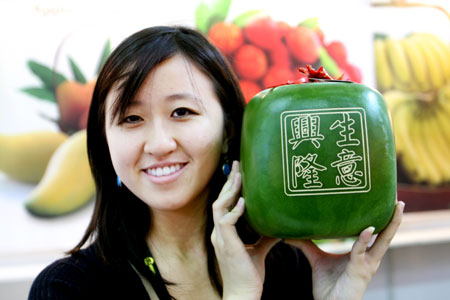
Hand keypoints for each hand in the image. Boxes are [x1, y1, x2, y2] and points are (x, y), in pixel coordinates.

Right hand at [211, 161, 279, 299]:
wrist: (243, 294)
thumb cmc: (249, 275)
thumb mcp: (259, 251)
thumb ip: (266, 236)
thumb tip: (279, 225)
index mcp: (224, 233)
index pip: (224, 204)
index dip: (230, 187)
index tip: (239, 173)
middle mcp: (219, 232)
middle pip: (220, 200)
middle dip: (229, 181)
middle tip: (237, 164)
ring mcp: (221, 238)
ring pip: (219, 206)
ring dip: (229, 190)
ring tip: (239, 176)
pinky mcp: (227, 245)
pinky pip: (226, 221)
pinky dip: (235, 210)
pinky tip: (244, 201)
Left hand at [285, 201, 403, 299]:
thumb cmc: (327, 285)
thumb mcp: (316, 259)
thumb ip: (306, 244)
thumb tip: (289, 233)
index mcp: (363, 253)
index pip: (377, 232)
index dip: (383, 218)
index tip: (386, 201)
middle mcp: (370, 257)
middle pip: (387, 234)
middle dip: (395, 218)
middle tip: (398, 200)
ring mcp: (368, 264)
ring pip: (385, 241)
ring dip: (392, 225)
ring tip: (396, 208)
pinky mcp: (360, 271)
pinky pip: (362, 252)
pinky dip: (364, 240)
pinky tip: (367, 229)